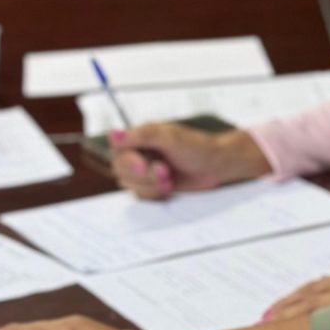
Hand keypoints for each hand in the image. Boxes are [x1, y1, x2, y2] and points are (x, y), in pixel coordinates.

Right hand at [109, 124, 269, 199]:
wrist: (216, 166)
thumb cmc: (197, 147)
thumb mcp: (170, 137)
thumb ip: (142, 135)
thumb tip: (113, 134)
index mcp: (139, 137)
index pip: (117, 149)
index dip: (128, 161)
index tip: (144, 166)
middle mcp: (138, 153)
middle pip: (120, 169)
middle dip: (144, 175)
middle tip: (166, 172)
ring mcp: (144, 171)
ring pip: (130, 184)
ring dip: (151, 185)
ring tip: (170, 178)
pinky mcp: (152, 185)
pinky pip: (140, 195)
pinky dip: (154, 194)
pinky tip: (169, 187)